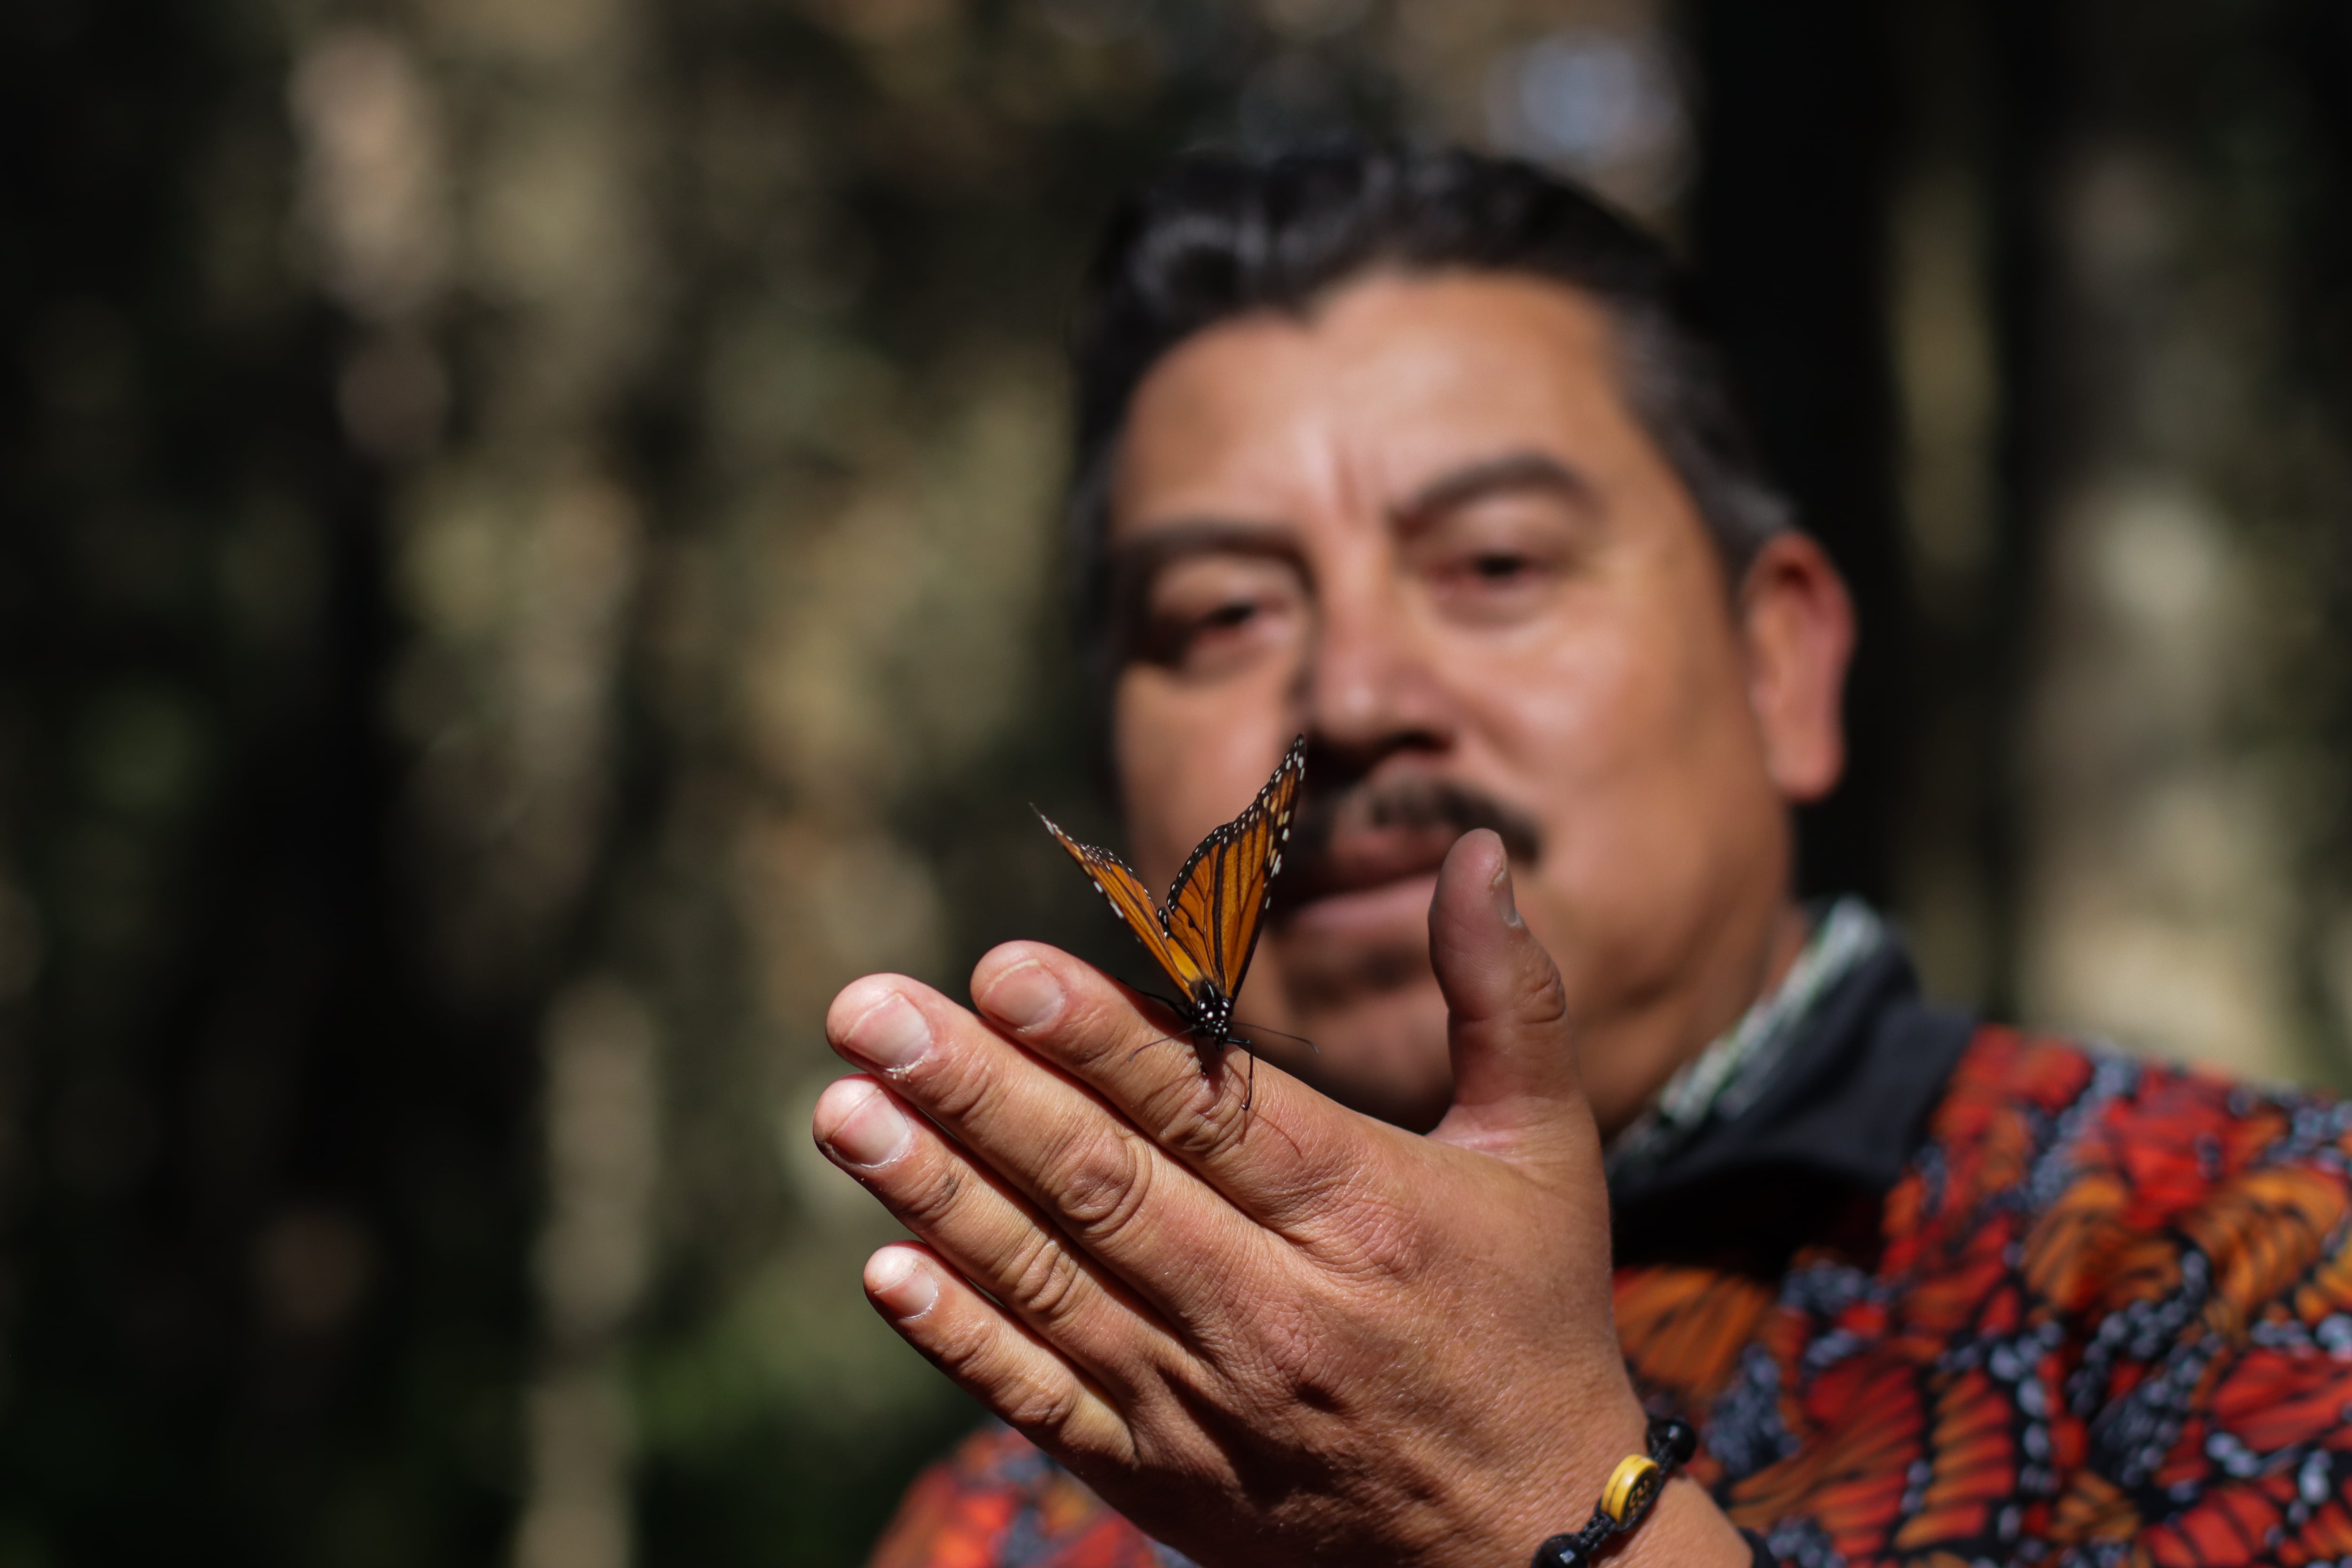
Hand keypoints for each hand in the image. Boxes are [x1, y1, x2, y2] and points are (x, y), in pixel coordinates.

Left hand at [811, 830, 1748, 1567]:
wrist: (1529, 1546)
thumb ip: (1505, 998)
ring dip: (936, 1195)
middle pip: (1103, 1186)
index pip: (1209, 1110)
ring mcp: (1208, 1402)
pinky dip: (960, 1340)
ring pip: (1050, 1284)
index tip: (999, 967)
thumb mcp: (1544, 1151)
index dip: (1099, 1037)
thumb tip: (1476, 851)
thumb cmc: (1529, 1318)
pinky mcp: (1162, 1477)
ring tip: (842, 1112)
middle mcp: (1276, 1309)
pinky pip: (1042, 1401)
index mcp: (1365, 1213)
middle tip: (867, 1011)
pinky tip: (884, 1270)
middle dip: (975, 1091)